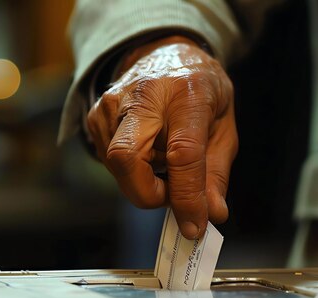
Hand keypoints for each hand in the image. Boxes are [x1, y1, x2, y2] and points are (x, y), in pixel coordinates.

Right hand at [86, 36, 237, 238]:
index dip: (187, 196)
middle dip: (148, 194)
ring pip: (117, 168)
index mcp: (187, 93)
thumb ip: (217, 172)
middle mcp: (144, 95)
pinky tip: (148, 152)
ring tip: (165, 161)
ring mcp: (111, 104)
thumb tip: (212, 214)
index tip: (194, 225)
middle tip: (172, 195)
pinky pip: (110, 162)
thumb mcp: (223, 125)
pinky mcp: (94, 116)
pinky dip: (133, 170)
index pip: (182, 153)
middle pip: (127, 160)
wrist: (163, 52)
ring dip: (144, 181)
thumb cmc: (198, 89)